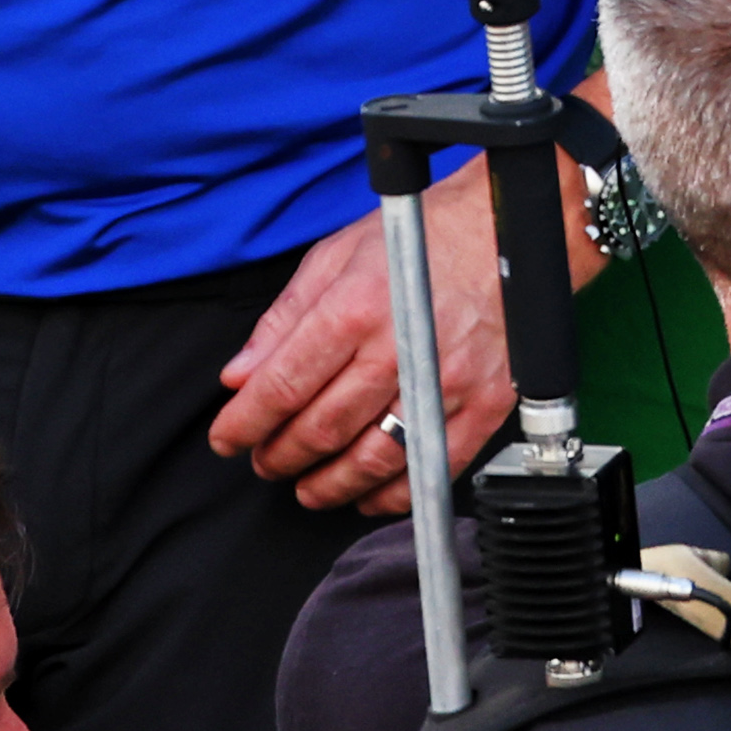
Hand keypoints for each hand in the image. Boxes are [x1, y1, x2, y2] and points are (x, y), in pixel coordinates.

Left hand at [211, 167, 536, 514]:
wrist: (504, 234)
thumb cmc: (421, 239)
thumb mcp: (336, 258)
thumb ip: (284, 320)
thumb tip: (241, 375)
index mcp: (354, 308)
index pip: (282, 386)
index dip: (245, 423)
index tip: (227, 439)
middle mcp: (399, 350)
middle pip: (322, 428)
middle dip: (281, 456)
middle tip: (265, 462)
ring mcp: (445, 383)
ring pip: (374, 458)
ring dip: (330, 484)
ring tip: (308, 487)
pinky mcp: (483, 405)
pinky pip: (433, 468)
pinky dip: (394, 494)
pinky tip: (367, 495)